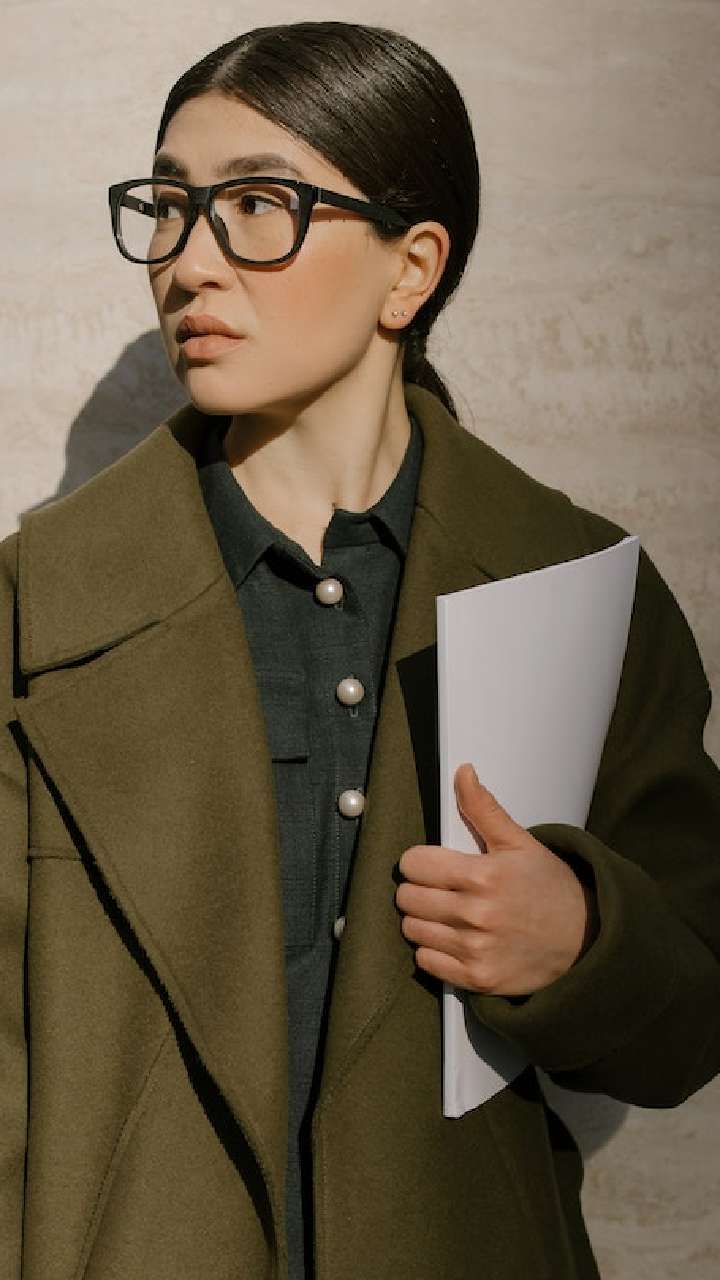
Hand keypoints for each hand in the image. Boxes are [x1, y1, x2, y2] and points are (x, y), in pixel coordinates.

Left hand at [395, 763, 597, 995]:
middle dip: (418, 890)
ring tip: (448, 913)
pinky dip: (434, 950)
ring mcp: (475, 950)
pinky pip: (426, 962)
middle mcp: (476, 914)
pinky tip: (454, 939)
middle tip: (440, 889)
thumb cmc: (549, 887)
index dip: (420, 862)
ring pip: (413, 929)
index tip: (433, 865)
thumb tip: (463, 772)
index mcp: (483, 875)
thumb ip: (484, 809)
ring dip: (424, 920)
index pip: (413, 864)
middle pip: (407, 898)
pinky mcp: (477, 979)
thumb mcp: (520, 843)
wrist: (584, 940)